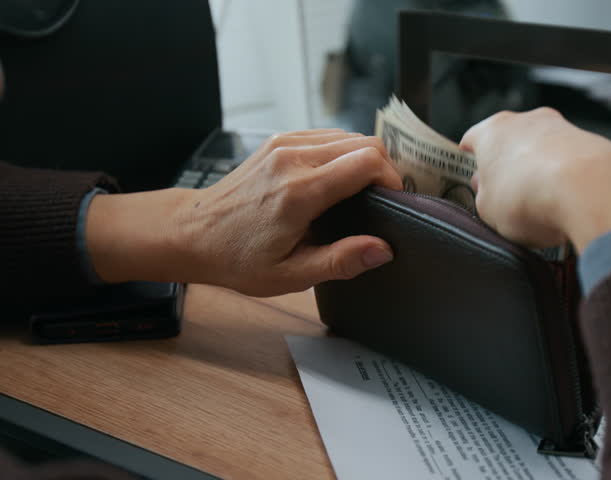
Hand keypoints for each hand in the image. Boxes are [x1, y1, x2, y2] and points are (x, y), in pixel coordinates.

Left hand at [87, 129, 402, 295]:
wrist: (193, 233)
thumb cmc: (238, 258)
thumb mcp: (290, 275)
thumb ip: (340, 261)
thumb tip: (383, 250)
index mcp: (301, 192)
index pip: (367, 161)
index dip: (392, 179)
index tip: (394, 203)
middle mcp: (294, 158)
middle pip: (365, 143)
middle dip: (384, 169)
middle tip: (383, 200)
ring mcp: (284, 144)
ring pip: (348, 135)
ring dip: (364, 159)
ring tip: (363, 192)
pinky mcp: (279, 140)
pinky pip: (327, 136)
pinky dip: (343, 152)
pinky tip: (337, 179)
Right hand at [461, 108, 610, 252]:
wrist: (588, 191)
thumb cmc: (530, 197)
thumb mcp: (487, 211)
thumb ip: (484, 198)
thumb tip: (489, 192)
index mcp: (492, 131)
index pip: (472, 141)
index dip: (470, 164)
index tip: (474, 181)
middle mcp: (527, 120)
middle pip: (509, 145)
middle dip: (509, 170)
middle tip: (508, 202)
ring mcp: (561, 128)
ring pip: (542, 151)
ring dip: (540, 174)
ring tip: (543, 209)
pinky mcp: (590, 142)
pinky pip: (570, 162)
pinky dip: (567, 179)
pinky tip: (568, 204)